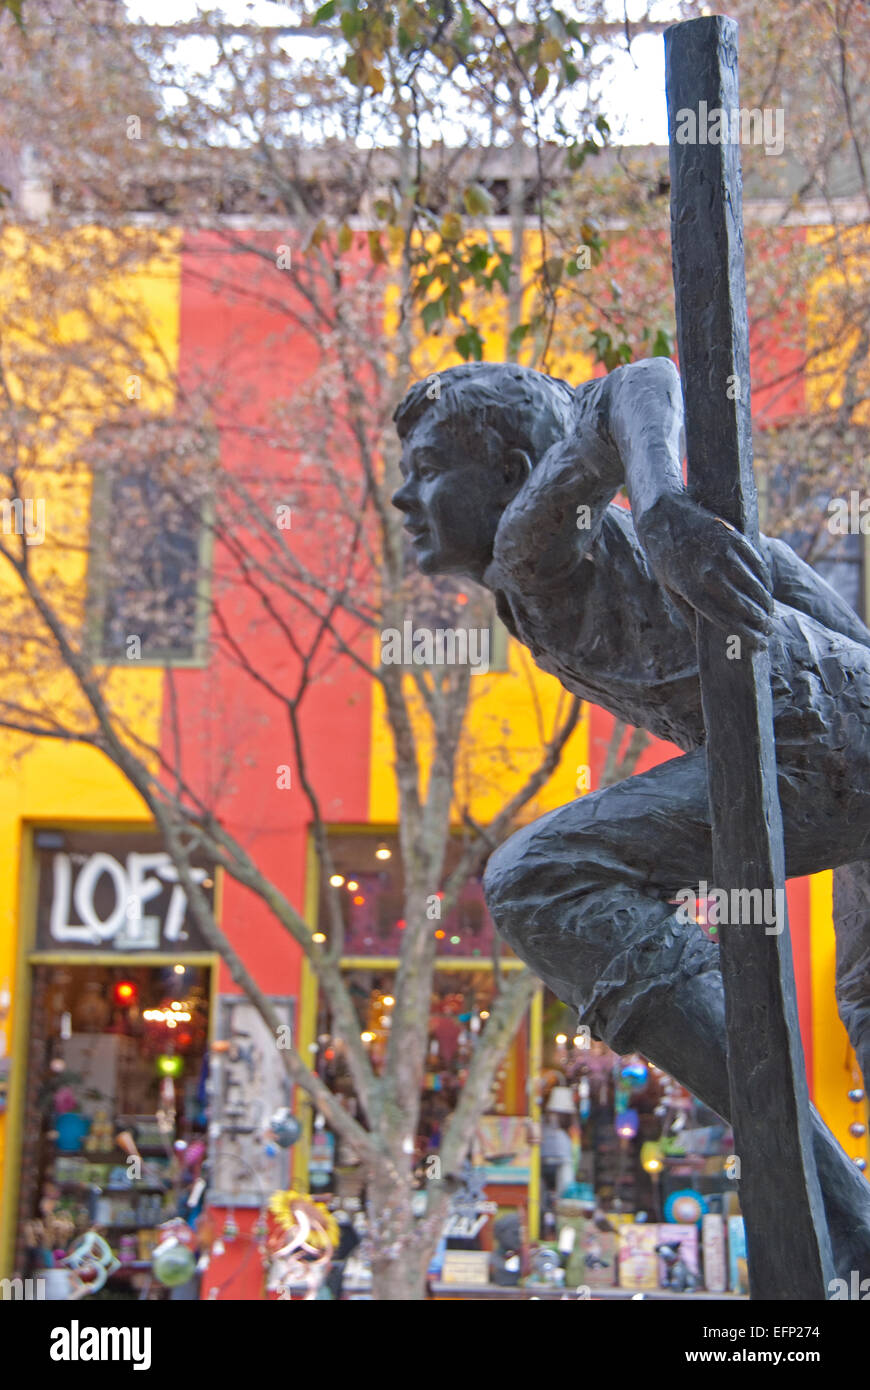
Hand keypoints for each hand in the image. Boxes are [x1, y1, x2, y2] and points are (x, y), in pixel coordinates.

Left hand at [637, 490, 772, 647]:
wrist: (663, 517)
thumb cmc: (666, 559)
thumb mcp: (671, 589)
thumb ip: (688, 615)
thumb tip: (699, 643)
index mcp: (692, 590)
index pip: (726, 620)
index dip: (746, 634)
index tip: (759, 643)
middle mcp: (709, 574)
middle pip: (743, 605)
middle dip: (761, 621)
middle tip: (770, 631)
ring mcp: (723, 555)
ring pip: (753, 584)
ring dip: (766, 602)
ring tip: (770, 613)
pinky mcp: (733, 538)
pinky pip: (756, 563)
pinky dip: (764, 578)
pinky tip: (767, 589)